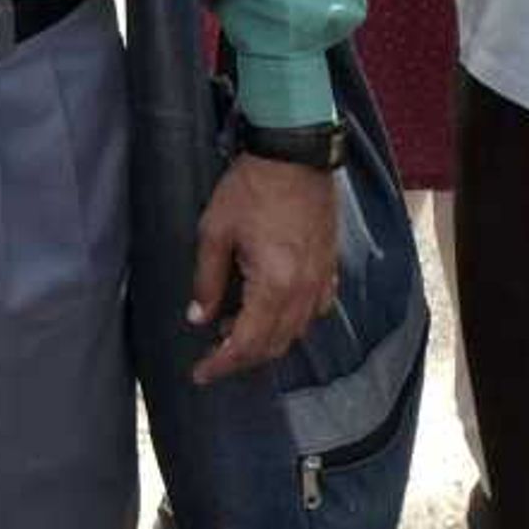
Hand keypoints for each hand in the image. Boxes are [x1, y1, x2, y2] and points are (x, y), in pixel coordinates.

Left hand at [185, 146, 336, 385]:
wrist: (294, 154)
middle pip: (274, 345)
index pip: (247, 343)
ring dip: (265, 339)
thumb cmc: (251, 188)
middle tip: (213, 352)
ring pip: (296, 331)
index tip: (201, 374)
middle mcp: (304, 291)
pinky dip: (292, 321)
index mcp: (275, 285)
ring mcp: (322, 280)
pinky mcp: (330, 267)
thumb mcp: (215, 231)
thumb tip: (198, 318)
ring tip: (235, 326)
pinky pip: (315, 310)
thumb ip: (207, 280)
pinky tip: (272, 308)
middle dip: (241, 356)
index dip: (222, 364)